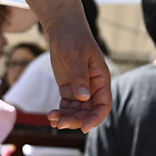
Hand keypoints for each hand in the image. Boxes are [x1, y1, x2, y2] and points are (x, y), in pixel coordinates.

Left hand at [36, 6, 110, 129]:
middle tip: (61, 124)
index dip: (96, 118)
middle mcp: (93, 87)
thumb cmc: (73, 38)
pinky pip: (67, 106)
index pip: (104, 105)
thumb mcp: (76, 56)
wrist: (62, 28)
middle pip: (89, 111)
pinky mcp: (69, 88)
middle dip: (76, 120)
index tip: (84, 127)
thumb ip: (80, 77)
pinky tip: (51, 116)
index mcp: (101, 79)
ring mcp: (81, 89)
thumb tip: (84, 97)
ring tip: (53, 120)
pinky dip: (60, 112)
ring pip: (77, 111)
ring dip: (67, 118)